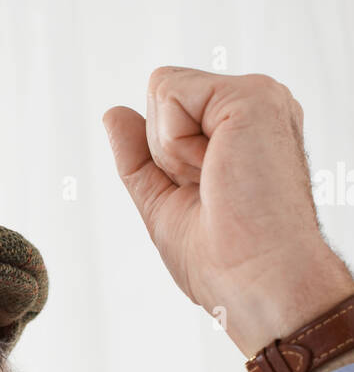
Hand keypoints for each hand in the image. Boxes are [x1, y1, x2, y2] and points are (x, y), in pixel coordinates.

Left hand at [103, 68, 353, 357]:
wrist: (256, 282)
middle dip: (164, 153)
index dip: (164, 159)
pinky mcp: (252, 95)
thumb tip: (114, 113)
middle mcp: (254, 107)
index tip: (206, 196)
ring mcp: (257, 96)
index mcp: (241, 129)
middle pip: (161, 96)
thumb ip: (140, 156)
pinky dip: (175, 143)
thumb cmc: (223, 259)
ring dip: (172, 151)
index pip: (169, 110)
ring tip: (217, 182)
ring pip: (162, 89)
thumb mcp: (164, 201)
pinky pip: (168, 92)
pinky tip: (216, 169)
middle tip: (212, 192)